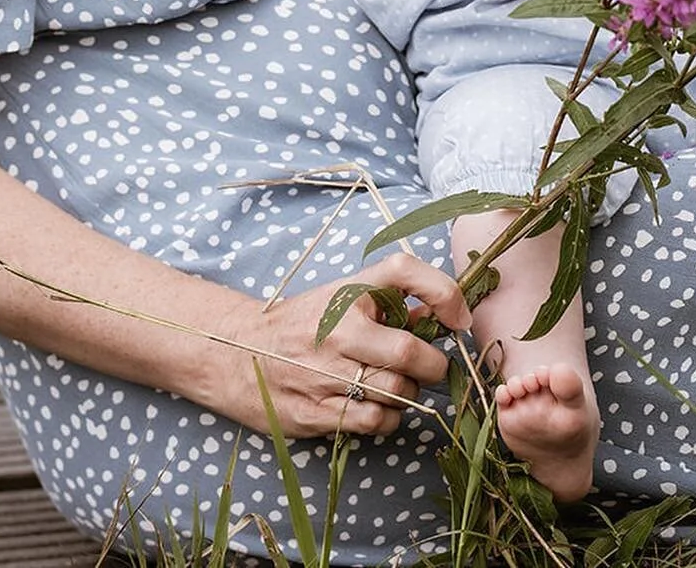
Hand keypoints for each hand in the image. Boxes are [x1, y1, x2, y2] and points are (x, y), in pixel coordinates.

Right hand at [213, 252, 469, 438]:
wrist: (237, 353)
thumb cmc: (302, 323)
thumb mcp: (341, 298)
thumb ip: (390, 305)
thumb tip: (443, 315)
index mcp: (346, 291)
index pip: (403, 271)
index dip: (443, 291)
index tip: (458, 319)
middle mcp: (337, 328)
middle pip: (410, 354)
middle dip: (434, 367)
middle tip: (432, 369)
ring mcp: (325, 373)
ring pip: (398, 394)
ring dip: (409, 395)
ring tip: (395, 387)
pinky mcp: (316, 412)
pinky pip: (376, 424)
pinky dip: (388, 420)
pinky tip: (376, 408)